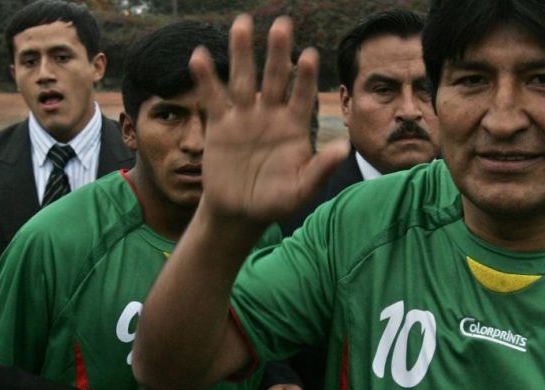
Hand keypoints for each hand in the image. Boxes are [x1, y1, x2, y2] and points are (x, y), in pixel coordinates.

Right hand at [190, 15, 347, 226]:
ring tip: (241, 24)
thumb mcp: (302, 190)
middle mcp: (271, 114)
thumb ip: (321, 169)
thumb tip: (345, 148)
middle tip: (282, 24)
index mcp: (295, 127)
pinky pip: (213, 98)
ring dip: (242, 53)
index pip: (303, 96)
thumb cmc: (277, 201)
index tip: (309, 54)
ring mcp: (245, 117)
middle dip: (278, 52)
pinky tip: (199, 55)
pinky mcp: (220, 125)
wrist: (241, 212)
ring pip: (243, 79)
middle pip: (275, 78)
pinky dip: (206, 78)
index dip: (305, 76)